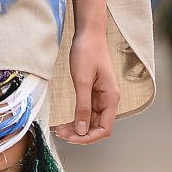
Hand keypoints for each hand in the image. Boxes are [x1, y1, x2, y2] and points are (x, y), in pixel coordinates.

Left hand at [52, 29, 118, 144]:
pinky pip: (86, 111)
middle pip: (97, 127)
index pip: (104, 129)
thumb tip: (81, 129)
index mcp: (111, 98)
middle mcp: (108, 100)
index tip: (71, 138)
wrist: (88, 34)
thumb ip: (82, 106)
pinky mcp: (93, 93)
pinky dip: (76, 118)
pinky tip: (65, 121)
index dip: (88, 137)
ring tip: (60, 129)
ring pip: (90, 121)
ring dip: (77, 127)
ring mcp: (101, 97)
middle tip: (61, 133)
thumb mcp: (82, 80)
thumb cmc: (87, 52)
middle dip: (80, 134)